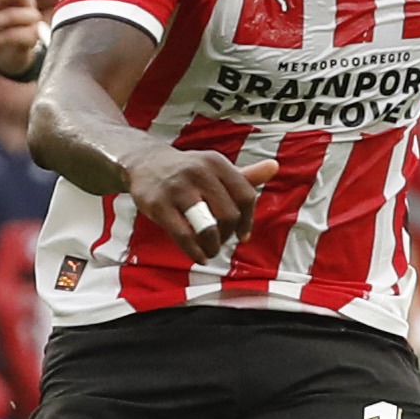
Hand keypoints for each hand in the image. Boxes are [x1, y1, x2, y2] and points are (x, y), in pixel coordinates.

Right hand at [122, 144, 280, 262]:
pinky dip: (194, 251)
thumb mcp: (215, 168)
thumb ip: (245, 174)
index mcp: (216, 163)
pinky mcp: (159, 205)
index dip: (248, 220)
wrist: (144, 162)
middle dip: (228, 234)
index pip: (245, 195)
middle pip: (229, 214)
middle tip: (222, 241)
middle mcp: (199, 172)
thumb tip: (274, 167)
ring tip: (211, 250)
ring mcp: (177, 188)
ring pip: (208, 227)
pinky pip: (183, 236)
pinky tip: (198, 256)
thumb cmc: (188, 171)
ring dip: (213, 246)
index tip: (242, 235)